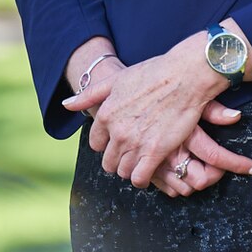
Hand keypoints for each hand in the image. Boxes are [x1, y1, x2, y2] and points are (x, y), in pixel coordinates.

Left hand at [62, 38, 251, 189]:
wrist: (185, 75)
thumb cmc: (154, 73)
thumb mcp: (118, 79)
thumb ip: (90, 94)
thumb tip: (66, 104)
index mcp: (106, 114)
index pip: (97, 144)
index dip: (108, 143)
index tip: (121, 139)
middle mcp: (117, 132)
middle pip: (109, 161)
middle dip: (119, 158)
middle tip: (133, 151)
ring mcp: (135, 143)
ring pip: (123, 171)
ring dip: (131, 168)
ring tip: (142, 159)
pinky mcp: (154, 152)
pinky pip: (140, 178)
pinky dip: (142, 178)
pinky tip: (150, 170)